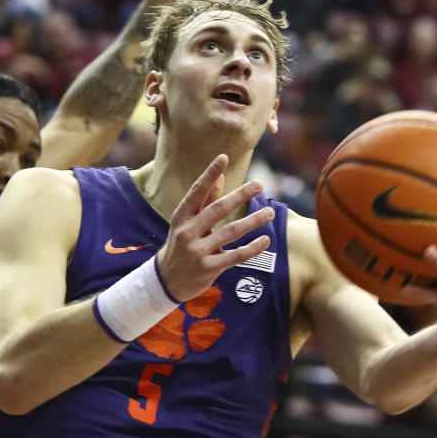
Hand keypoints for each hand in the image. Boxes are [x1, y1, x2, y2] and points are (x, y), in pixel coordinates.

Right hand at [156, 157, 274, 301]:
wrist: (167, 280)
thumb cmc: (181, 244)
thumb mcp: (187, 222)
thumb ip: (205, 200)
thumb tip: (221, 174)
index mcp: (182, 216)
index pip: (197, 191)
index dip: (209, 174)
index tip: (223, 157)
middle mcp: (188, 232)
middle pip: (218, 209)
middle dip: (240, 195)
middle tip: (259, 184)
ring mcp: (197, 251)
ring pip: (231, 232)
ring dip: (253, 221)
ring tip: (270, 212)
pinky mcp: (209, 268)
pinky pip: (235, 256)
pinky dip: (252, 248)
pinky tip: (266, 240)